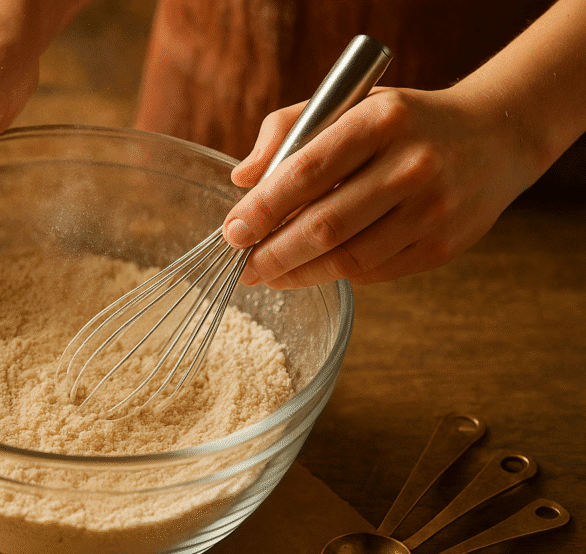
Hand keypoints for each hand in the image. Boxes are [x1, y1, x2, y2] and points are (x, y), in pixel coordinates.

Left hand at [221, 87, 535, 287]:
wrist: (494, 138)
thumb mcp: (348, 105)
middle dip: (273, 253)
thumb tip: (242, 178)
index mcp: (381, 121)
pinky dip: (336, 274)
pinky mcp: (443, 246)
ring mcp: (433, 210)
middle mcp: (412, 165)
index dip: (262, 209)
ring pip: (348, 259)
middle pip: (324, 226)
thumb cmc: (403, 123)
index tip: (232, 232)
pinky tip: (314, 269)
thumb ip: (287, 131)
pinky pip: (373, 272)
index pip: (306, 172)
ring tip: (269, 274)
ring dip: (299, 273)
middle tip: (243, 268)